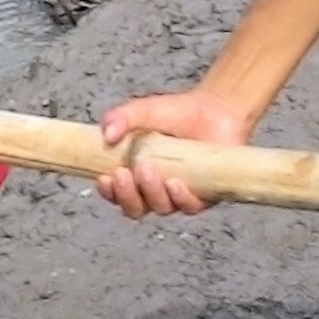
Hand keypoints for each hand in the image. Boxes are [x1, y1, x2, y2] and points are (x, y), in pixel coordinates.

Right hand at [94, 89, 254, 218]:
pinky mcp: (203, 196)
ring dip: (150, 192)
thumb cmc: (175, 113)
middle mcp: (155, 191)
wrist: (214, 109)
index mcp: (135, 176)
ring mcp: (178, 196)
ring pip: (160, 208)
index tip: (104, 178)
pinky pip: (189, 206)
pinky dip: (179, 198)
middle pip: (135, 209)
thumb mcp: (142, 111)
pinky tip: (174, 183)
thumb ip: (120, 118)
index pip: (116, 194)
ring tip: (147, 169)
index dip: (109, 192)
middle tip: (123, 173)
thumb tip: (107, 134)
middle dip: (126, 195)